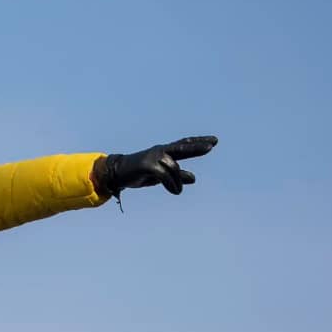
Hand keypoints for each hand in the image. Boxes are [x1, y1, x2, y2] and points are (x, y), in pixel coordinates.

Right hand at [93, 136, 217, 196]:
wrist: (117, 174)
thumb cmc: (139, 174)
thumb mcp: (161, 176)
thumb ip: (177, 176)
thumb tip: (194, 178)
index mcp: (164, 152)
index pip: (184, 145)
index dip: (198, 142)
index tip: (214, 141)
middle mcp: (160, 151)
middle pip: (182, 147)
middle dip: (197, 147)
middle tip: (211, 146)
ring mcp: (153, 157)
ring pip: (173, 166)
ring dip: (177, 181)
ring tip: (177, 191)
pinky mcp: (147, 165)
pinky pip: (165, 175)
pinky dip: (172, 184)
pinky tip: (175, 191)